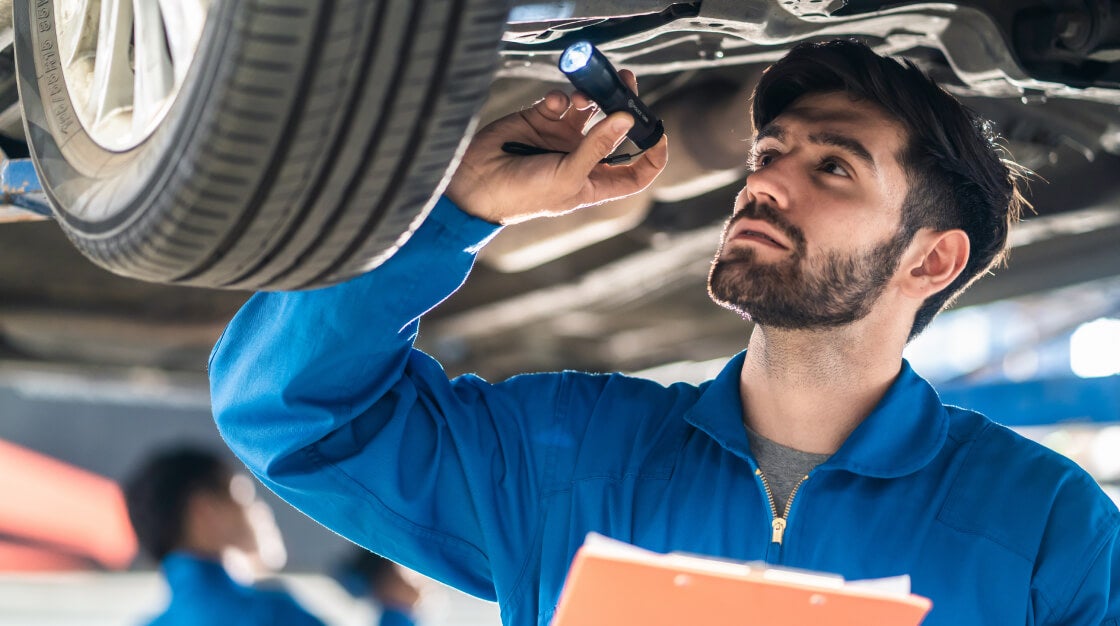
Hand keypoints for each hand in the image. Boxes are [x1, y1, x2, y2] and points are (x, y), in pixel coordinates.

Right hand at [446, 70, 668, 224]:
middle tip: (627, 82)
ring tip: (583, 94)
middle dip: (624, 107)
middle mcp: (582, 159)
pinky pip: (560, 101)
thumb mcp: (568, 176)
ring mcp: (562, 138)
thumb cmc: (524, 195)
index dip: (653, 154)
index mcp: (594, 182)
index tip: (658, 130)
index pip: (636, 171)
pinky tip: (555, 103)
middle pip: (616, 130)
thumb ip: (597, 146)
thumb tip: (627, 117)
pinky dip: (561, 97)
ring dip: (591, 97)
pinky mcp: (541, 120)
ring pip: (589, 109)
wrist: (477, 184)